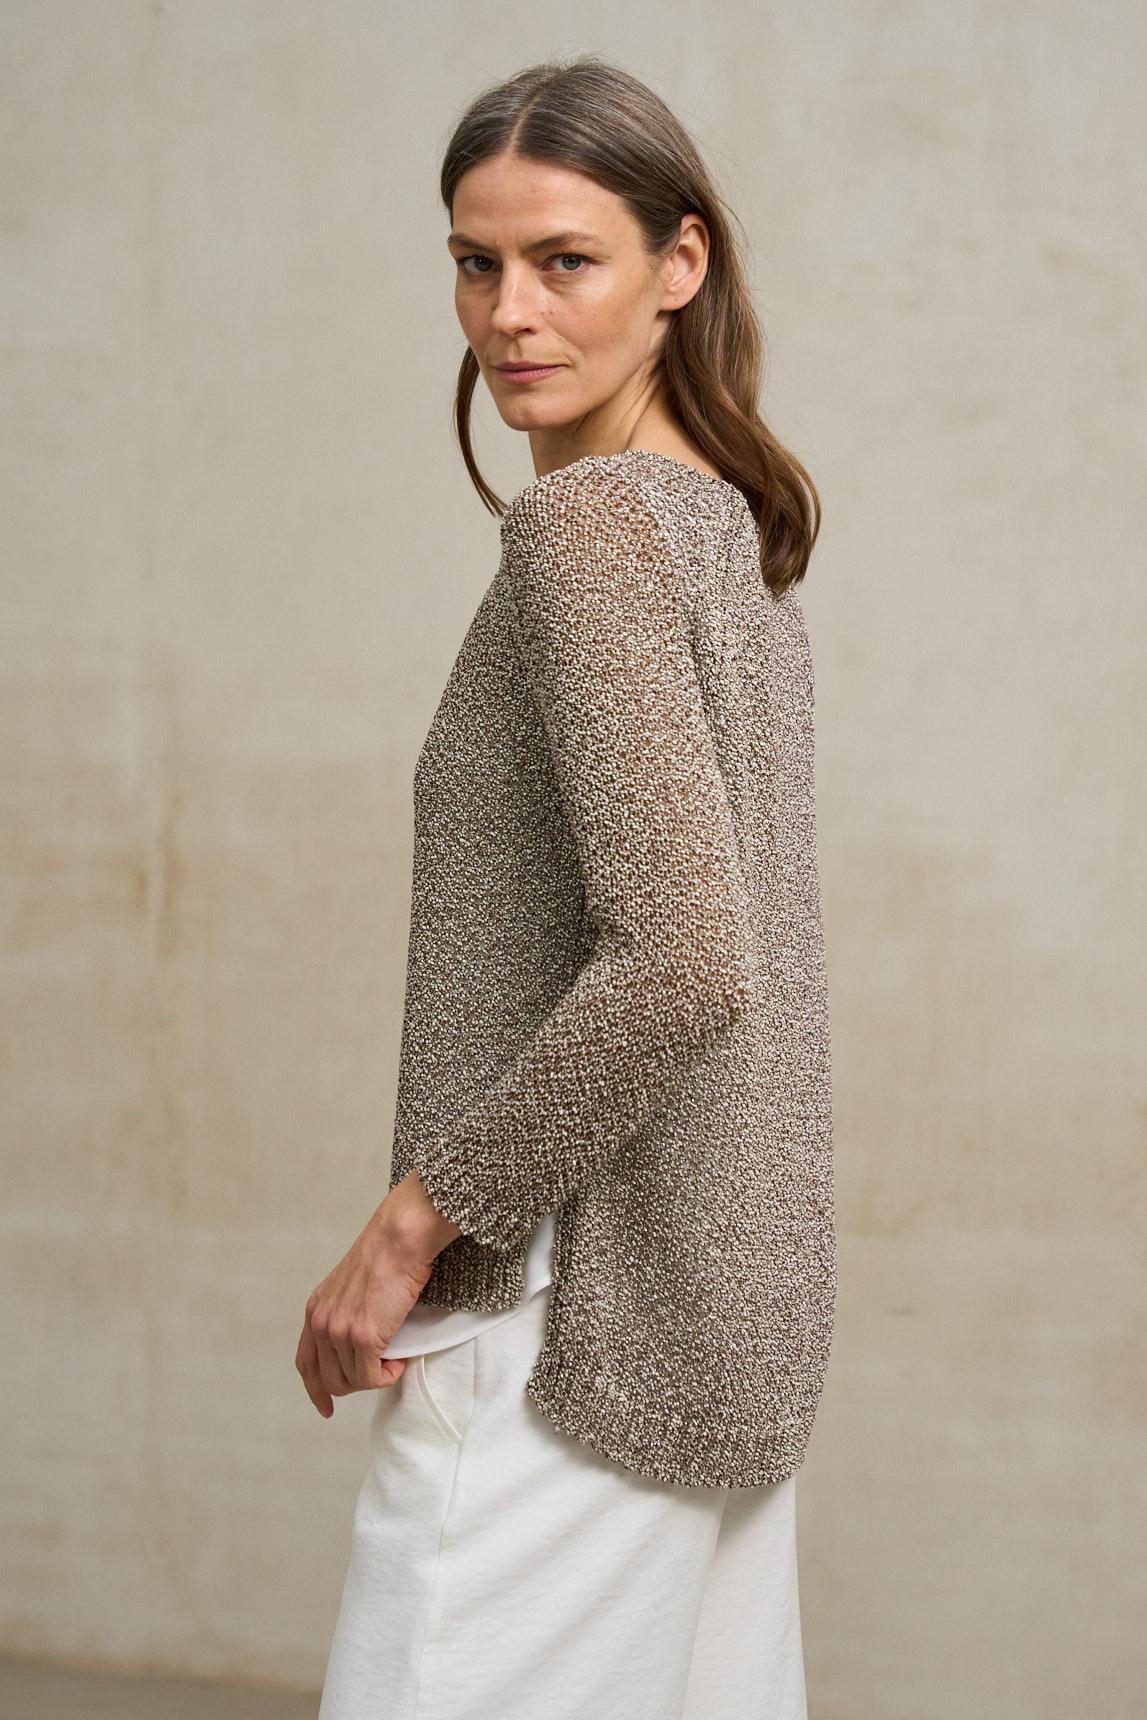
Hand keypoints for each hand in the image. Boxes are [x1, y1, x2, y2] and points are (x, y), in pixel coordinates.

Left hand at [296, 1175, 460, 1417]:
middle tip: (381, 1370)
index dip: (315, 1389)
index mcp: (315, 1310)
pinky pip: (372, 1377)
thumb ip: (346, 1315)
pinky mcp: (362, 1337)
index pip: (306, 1363)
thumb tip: (362, 1348)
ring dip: (376, 1376)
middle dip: (356, 1382)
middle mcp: (320, 1323)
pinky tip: (400, 1360)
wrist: (399, 1239)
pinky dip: (388, 1375)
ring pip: (353, 1381)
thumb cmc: (387, 1255)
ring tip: (395, 1358)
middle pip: (330, 1379)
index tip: (326, 1407)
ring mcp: (338, 1331)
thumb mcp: (350, 1287)